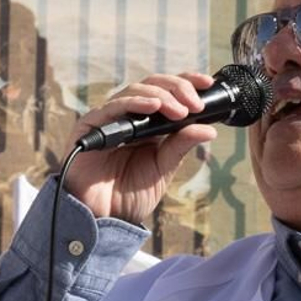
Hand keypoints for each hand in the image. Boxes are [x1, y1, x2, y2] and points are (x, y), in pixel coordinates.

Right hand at [63, 72, 218, 223]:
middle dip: (177, 88)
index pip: (167, 91)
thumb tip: (209, 129)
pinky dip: (135, 103)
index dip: (186, 82)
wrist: (104, 218)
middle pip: (153, 84)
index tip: (207, 83)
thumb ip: (182, 145)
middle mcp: (128, 115)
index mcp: (148, 123)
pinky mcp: (90, 124)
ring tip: (180, 110)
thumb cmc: (130, 194)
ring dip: (161, 96)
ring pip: (135, 90)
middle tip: (195, 104)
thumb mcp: (163, 167)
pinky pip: (113, 107)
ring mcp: (109, 118)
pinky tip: (154, 106)